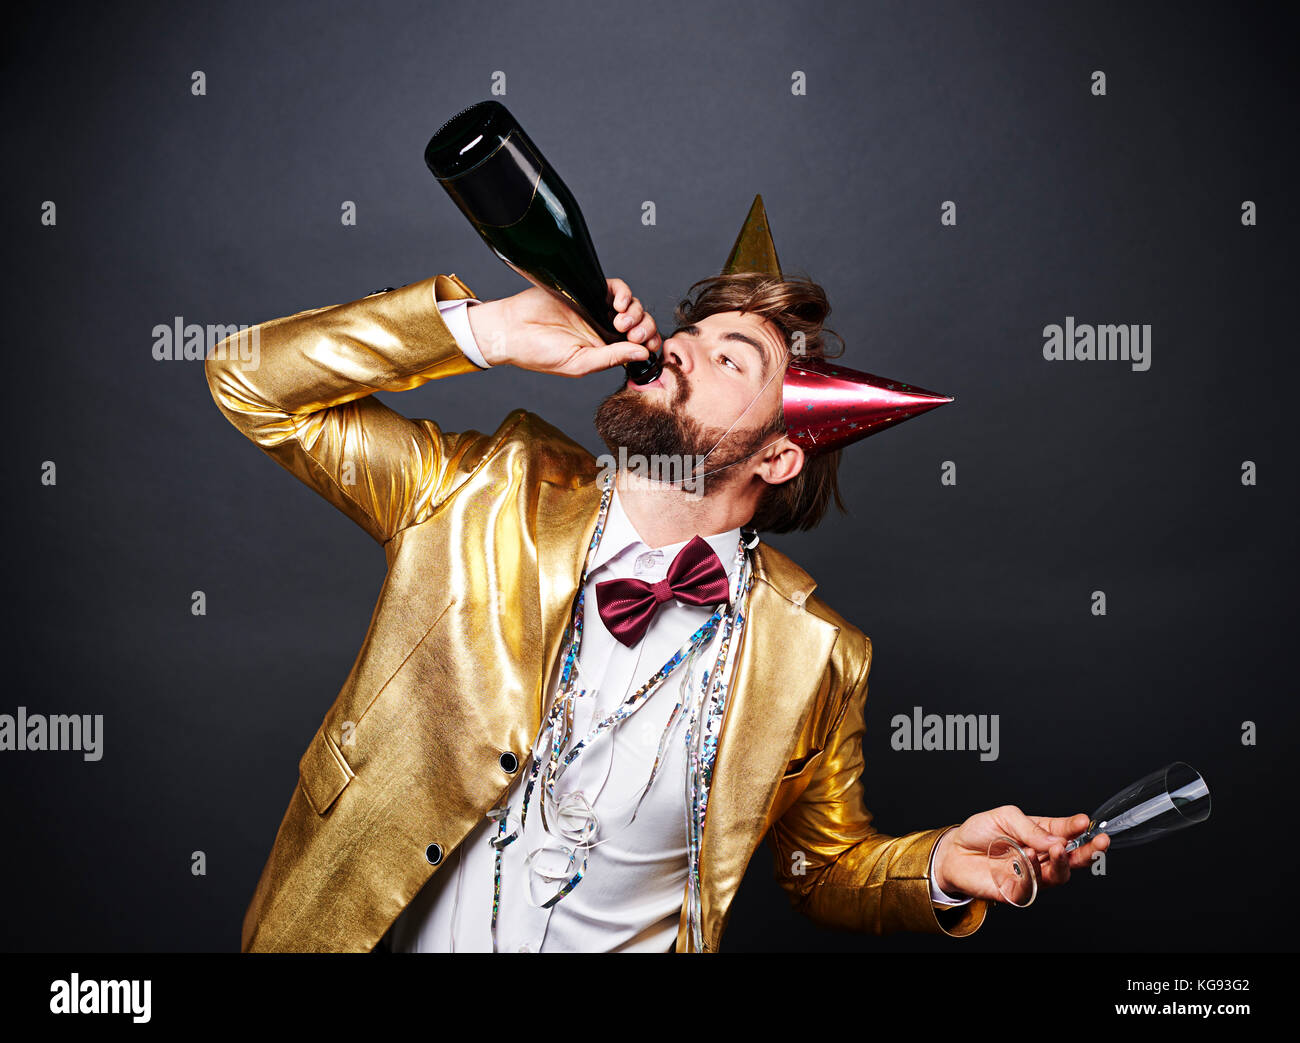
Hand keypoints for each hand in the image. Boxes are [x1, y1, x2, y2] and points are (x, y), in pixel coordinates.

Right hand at [466, 278, 660, 375]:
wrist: (512, 329)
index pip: (639, 346)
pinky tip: (617, 305)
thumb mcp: (580, 363)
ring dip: (635, 313)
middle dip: (645, 328)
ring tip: (620, 321)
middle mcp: (604, 329)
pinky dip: (624, 294)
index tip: (647, 347)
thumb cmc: (539, 353)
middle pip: (641, 324)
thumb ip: (612, 358)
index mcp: (605, 350)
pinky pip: (616, 288)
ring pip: (633, 306)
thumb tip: (643, 354)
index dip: (650, 344)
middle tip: (633, 334)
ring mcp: (597, 309)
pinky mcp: (589, 291)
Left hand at [932, 806, 1109, 902]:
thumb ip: (1031, 827)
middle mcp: (1041, 856)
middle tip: (1099, 843)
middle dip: (1088, 851)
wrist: (953, 852)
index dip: (1078, 828)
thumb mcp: (1005, 817)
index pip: (1067, 831)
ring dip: (1063, 862)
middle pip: (1072, 858)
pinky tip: (1029, 857)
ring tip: (1058, 848)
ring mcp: (1032, 875)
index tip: (1087, 822)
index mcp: (1041, 834)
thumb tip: (1058, 839)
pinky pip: (1034, 886)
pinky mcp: (1019, 891)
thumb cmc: (980, 832)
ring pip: (1059, 875)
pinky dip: (1034, 872)